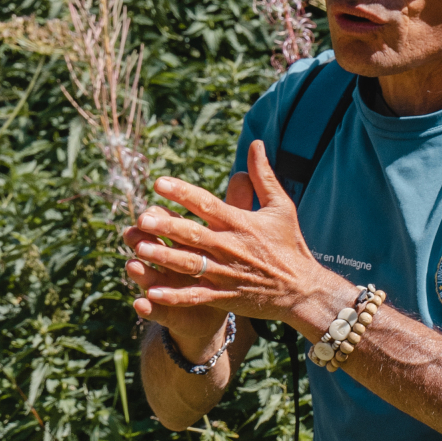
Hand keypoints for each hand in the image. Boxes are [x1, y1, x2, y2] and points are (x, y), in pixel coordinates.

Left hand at [126, 140, 334, 326]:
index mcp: (240, 223)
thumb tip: (256, 144)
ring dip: (164, 257)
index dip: (182, 193)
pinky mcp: (224, 296)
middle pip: (193, 234)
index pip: (207, 204)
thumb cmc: (290, 245)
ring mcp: (225, 274)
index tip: (159, 183)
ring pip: (188, 264)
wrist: (303, 289)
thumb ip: (263, 176)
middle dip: (167, 226)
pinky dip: (174, 295)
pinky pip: (195, 296)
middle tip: (143, 218)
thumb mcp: (281, 207)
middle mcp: (229, 247)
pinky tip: (150, 291)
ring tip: (139, 248)